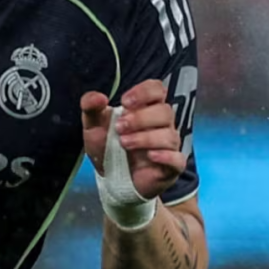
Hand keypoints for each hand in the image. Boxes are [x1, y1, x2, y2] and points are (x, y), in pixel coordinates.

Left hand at [80, 79, 184, 199]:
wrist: (111, 179)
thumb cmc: (107, 147)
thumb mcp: (92, 126)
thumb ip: (91, 107)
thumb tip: (99, 97)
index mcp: (145, 108)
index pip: (157, 89)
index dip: (144, 92)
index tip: (125, 102)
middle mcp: (161, 124)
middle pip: (165, 111)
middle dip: (141, 118)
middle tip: (119, 128)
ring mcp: (168, 145)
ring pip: (170, 135)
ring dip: (146, 138)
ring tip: (124, 143)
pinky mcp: (171, 167)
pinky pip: (178, 158)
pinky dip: (165, 156)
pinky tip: (149, 156)